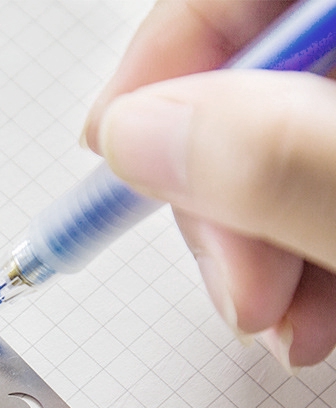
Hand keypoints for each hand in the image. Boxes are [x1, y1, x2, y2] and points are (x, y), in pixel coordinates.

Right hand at [83, 0, 335, 370]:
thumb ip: (277, 162)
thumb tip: (137, 138)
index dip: (158, 65)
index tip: (109, 151)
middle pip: (251, 84)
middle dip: (221, 204)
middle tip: (236, 295)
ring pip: (277, 148)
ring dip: (254, 251)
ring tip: (279, 328)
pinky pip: (311, 184)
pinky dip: (300, 254)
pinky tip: (308, 312)